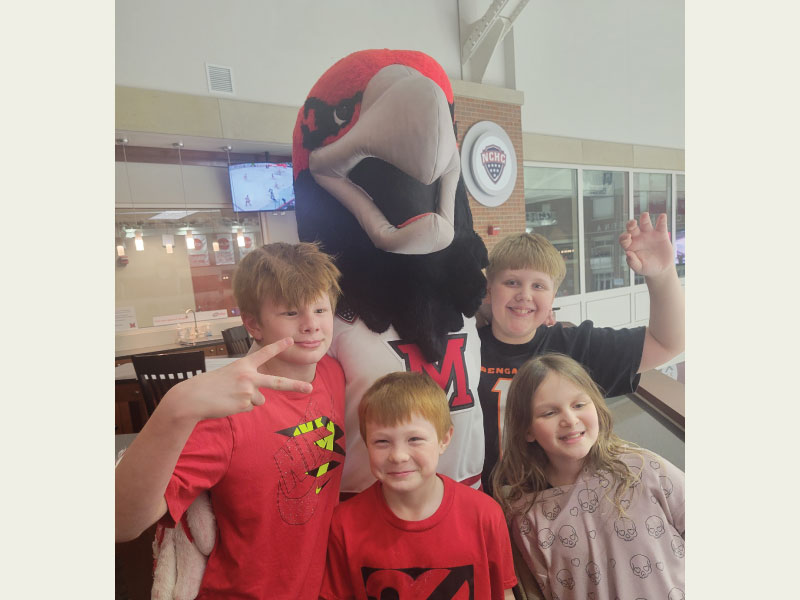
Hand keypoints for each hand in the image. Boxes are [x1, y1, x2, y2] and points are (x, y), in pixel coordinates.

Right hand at [163, 337, 312, 420]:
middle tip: (310, 388)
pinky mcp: (244, 404)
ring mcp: (248, 391)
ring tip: (229, 397)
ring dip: (247, 401)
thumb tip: (260, 400)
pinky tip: (227, 403)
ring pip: (259, 400)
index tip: (290, 340)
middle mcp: (249, 376)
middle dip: (295, 385)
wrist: (192, 398)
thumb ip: (247, 382)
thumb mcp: (229, 376)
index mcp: (244, 365)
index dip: (278, 346)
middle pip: (277, 382)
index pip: (264, 354)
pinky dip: (239, 408)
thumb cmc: (209, 386)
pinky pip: (249, 408)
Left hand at [618, 212, 673, 277]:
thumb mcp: (639, 268)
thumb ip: (633, 262)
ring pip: (645, 223)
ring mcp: (649, 235)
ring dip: (644, 218)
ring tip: (645, 215)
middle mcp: (638, 238)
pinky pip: (661, 225)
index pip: (624, 238)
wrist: (661, 269)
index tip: (627, 237)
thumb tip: (627, 254)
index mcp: (630, 245)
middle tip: (633, 223)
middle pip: (632, 228)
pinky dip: (662, 220)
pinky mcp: (661, 234)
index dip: (624, 237)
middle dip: (631, 224)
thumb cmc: (647, 268)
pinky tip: (662, 216)